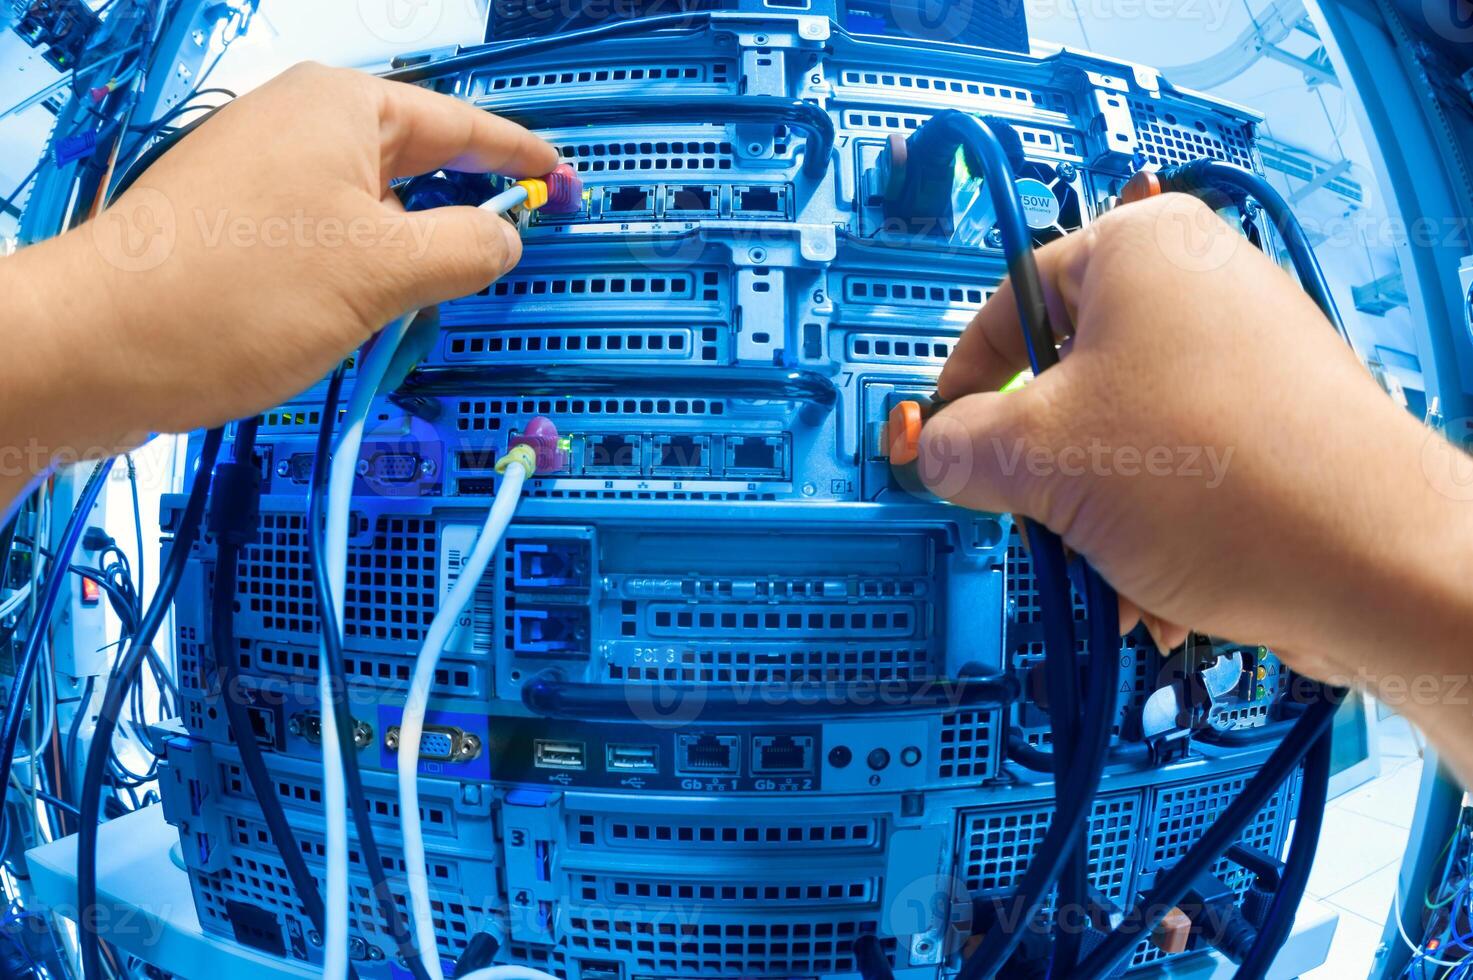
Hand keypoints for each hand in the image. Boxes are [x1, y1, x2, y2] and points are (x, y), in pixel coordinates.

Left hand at [3, 61, 554, 460]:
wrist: (103, 348)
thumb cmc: (230, 295)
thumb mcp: (385, 274)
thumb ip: (468, 249)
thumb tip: (504, 239)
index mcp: (341, 109)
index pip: (462, 123)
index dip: (519, 157)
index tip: (557, 176)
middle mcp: (299, 125)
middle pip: (415, 162)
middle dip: (458, 215)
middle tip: (501, 256)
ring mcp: (263, 172)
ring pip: (371, 208)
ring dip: (404, 257)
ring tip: (413, 308)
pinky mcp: (238, 223)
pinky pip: (328, 236)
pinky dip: (360, 273)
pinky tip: (361, 320)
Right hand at [919, 193, 1472, 694]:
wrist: (1377, 567)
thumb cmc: (1232, 480)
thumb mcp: (1043, 457)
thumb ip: (960, 447)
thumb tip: (935, 452)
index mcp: (1139, 250)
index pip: (1007, 302)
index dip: (963, 382)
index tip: (941, 438)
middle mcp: (1198, 287)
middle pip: (1063, 381)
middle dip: (1042, 471)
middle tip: (1032, 511)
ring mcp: (1242, 355)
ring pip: (1116, 438)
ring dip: (1092, 518)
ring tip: (1107, 567)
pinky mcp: (1272, 422)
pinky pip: (1174, 469)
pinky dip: (1150, 530)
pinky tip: (1156, 589)